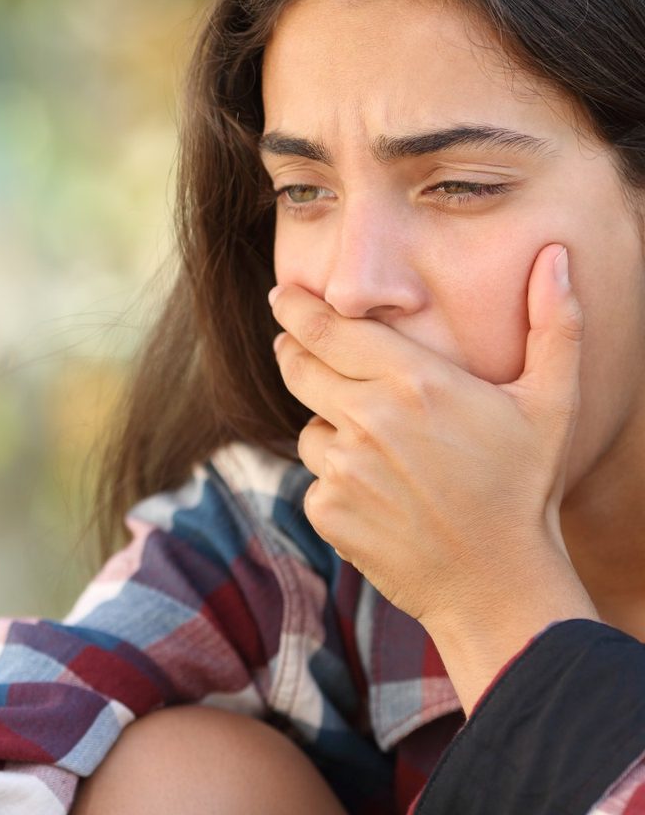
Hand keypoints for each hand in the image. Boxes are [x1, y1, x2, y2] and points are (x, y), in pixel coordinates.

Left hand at [269, 242, 585, 629]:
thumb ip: (554, 324)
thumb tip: (556, 256)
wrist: (499, 583)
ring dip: (329, 428)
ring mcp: (343, 468)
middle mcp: (369, 418)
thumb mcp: (553, 402)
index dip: (296, 308)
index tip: (283, 296)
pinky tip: (381, 496)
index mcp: (414, 381)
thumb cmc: (525, 487)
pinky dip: (337, 480)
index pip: (328, 328)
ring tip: (382, 453)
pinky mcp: (326, 510)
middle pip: (298, 366)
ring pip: (309, 427)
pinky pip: (315, 477)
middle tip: (296, 346)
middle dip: (292, 350)